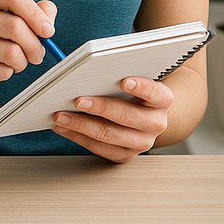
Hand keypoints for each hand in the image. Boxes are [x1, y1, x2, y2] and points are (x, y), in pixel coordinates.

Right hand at [0, 0, 57, 100]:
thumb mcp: (4, 18)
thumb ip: (31, 11)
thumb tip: (49, 15)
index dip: (36, 13)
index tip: (48, 30)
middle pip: (15, 26)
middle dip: (35, 45)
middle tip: (37, 54)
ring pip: (11, 52)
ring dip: (22, 62)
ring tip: (17, 62)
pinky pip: (1, 71)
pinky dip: (7, 73)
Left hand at [51, 76, 174, 162]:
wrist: (147, 113)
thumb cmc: (135, 89)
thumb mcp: (136, 76)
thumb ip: (121, 72)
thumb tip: (91, 68)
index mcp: (162, 100)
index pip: (154, 92)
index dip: (140, 86)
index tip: (124, 81)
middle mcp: (156, 123)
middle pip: (126, 116)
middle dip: (99, 107)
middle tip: (78, 100)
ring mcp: (141, 142)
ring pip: (109, 135)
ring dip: (81, 125)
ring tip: (61, 115)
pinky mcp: (125, 154)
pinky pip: (99, 148)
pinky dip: (78, 136)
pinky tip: (63, 127)